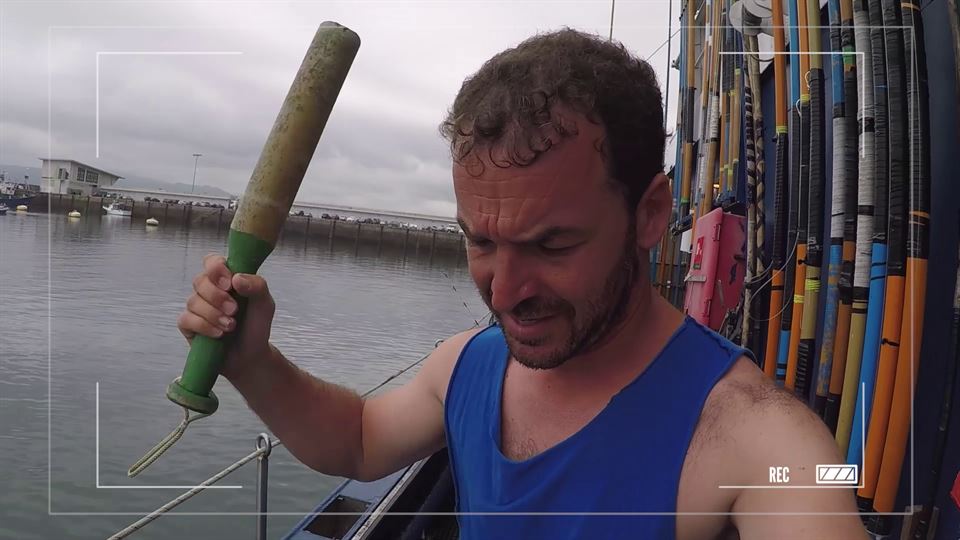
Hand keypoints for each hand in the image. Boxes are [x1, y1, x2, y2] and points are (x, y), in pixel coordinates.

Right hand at [177, 252, 275, 378]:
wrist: (250, 356)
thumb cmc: (256, 326)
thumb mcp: (265, 304)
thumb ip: (257, 286)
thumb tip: (236, 278)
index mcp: (226, 279)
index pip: (212, 261)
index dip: (216, 268)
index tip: (229, 283)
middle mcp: (209, 290)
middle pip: (200, 280)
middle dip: (217, 296)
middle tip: (235, 310)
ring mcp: (197, 307)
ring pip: (193, 301)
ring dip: (214, 314)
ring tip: (231, 326)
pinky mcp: (188, 325)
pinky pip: (187, 319)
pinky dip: (204, 326)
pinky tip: (218, 334)